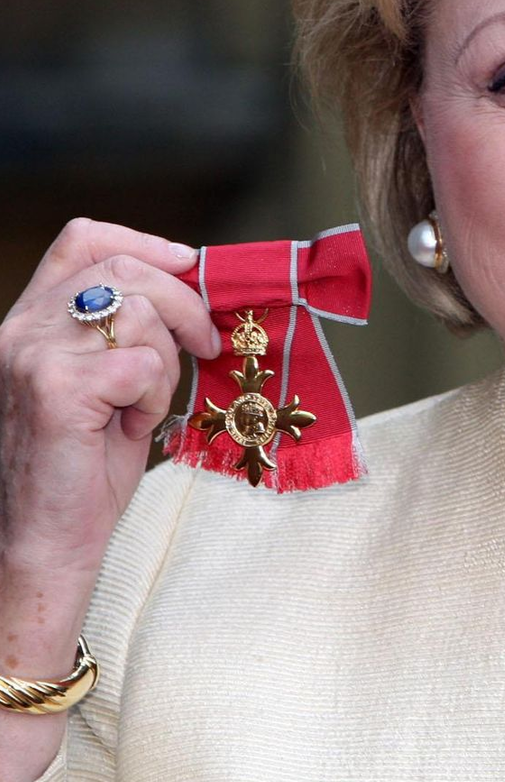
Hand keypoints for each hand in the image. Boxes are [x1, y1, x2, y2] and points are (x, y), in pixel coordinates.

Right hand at [0, 218, 219, 574]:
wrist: (46, 540)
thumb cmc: (85, 463)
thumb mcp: (106, 378)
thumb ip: (127, 328)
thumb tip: (193, 284)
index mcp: (31, 320)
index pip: (82, 241)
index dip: (144, 242)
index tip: (189, 263)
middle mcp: (21, 329)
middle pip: (125, 270)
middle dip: (184, 304)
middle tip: (206, 344)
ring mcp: (35, 356)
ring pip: (140, 315)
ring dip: (164, 363)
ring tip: (141, 406)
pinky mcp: (57, 389)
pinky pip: (142, 364)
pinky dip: (154, 397)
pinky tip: (132, 427)